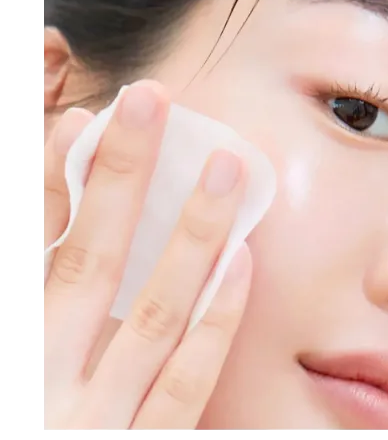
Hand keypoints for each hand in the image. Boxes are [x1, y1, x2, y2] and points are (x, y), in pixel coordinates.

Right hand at [43, 80, 251, 429]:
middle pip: (91, 254)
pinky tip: (241, 265)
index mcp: (16, 338)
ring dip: (189, 235)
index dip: (55, 179)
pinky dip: (213, 323)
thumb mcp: (21, 352)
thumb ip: (34, 287)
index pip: (37, 240)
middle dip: (121, 175)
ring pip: (150, 309)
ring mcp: (96, 414)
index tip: (83, 123)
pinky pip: (184, 384)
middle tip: (151, 103)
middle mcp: (47, 369)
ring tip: (222, 170)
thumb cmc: (28, 414)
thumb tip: (51, 232)